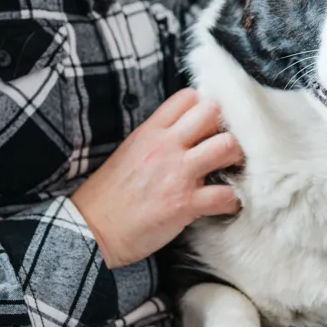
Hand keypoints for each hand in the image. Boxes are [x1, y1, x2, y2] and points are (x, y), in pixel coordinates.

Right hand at [71, 88, 242, 268]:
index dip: (203, 107)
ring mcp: (177, 174)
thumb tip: (181, 135)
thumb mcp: (128, 152)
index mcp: (150, 132)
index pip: (187, 97)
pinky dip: (232, 201)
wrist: (91, 229)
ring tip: (231, 171)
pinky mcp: (185, 204)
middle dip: (224, 127)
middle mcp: (165, 146)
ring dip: (235, 158)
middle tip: (223, 145)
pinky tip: (226, 204)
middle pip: (212, 112)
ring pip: (226, 147)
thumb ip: (156, 140)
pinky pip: (225, 195)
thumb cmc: (108, 195)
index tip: (207, 125)